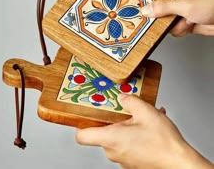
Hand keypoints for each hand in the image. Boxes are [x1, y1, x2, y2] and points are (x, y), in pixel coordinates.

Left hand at [76, 95, 213, 168]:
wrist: (179, 162)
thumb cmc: (163, 143)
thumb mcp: (145, 111)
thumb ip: (129, 100)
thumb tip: (122, 97)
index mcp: (111, 138)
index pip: (82, 136)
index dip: (80, 124)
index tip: (84, 115)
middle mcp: (113, 151)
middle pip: (101, 133)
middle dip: (111, 120)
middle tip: (121, 111)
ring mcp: (122, 158)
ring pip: (115, 137)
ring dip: (124, 126)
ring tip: (139, 118)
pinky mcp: (131, 161)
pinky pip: (125, 144)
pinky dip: (132, 134)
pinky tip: (146, 127)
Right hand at [140, 0, 213, 36]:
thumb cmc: (212, 4)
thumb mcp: (185, 4)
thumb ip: (163, 7)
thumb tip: (145, 10)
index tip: (128, 1)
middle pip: (150, 6)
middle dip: (153, 15)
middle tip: (154, 19)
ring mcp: (174, 10)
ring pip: (159, 21)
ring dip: (170, 25)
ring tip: (183, 20)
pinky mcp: (178, 21)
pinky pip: (168, 29)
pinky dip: (178, 30)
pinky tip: (188, 24)